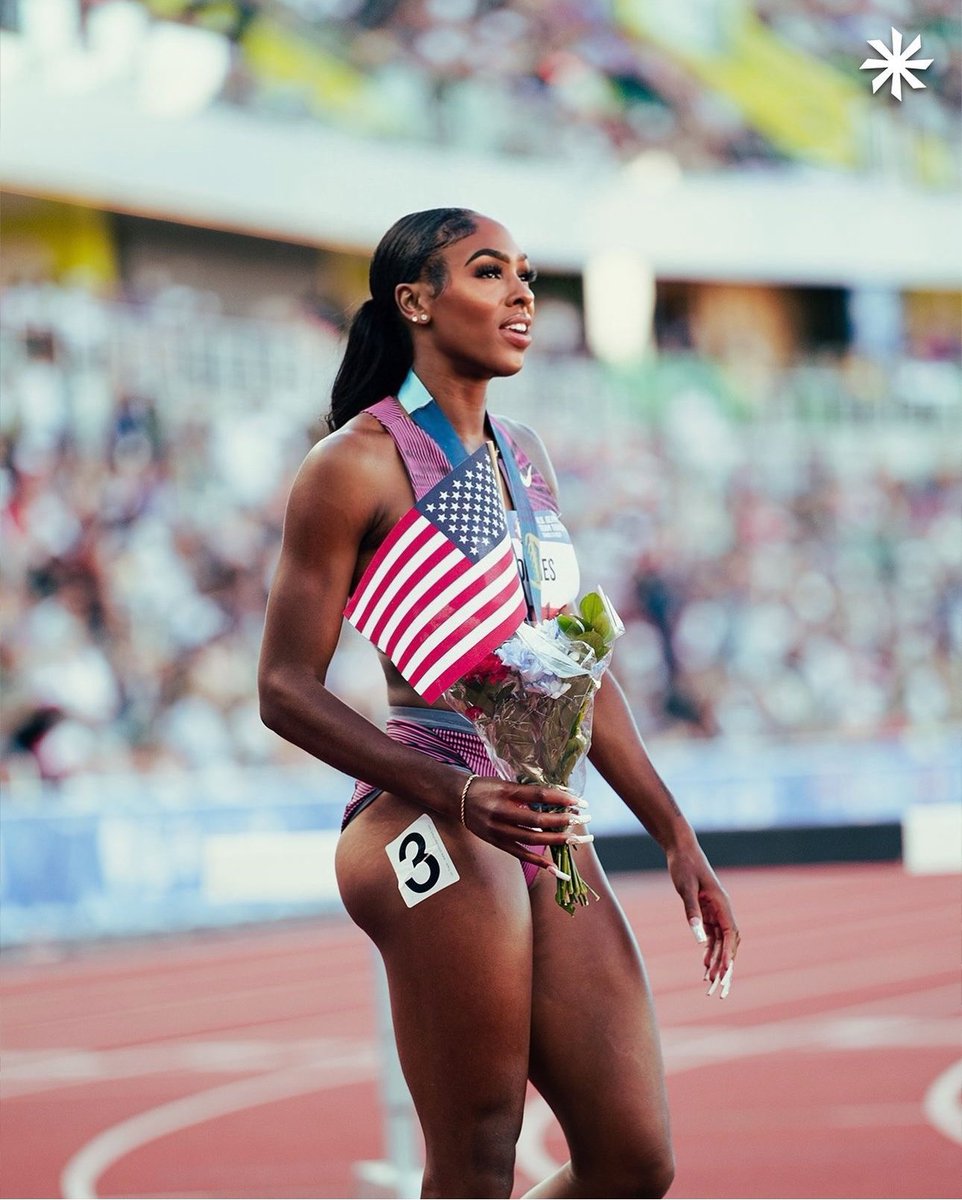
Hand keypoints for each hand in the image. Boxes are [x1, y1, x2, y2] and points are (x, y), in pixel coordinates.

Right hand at [459, 777, 591, 878]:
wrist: (456, 798)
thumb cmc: (484, 787)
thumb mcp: (504, 782)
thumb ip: (528, 791)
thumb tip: (559, 796)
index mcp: (504, 791)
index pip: (538, 795)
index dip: (561, 798)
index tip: (580, 801)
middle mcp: (500, 812)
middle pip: (537, 820)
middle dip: (563, 821)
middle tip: (583, 820)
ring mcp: (497, 830)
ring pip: (531, 839)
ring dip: (556, 840)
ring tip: (574, 839)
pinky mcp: (495, 842)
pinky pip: (519, 854)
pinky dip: (538, 861)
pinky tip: (555, 868)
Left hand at [667, 840, 739, 997]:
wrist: (681, 849)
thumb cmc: (684, 865)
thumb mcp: (685, 888)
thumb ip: (692, 912)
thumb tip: (698, 938)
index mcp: (722, 904)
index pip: (729, 935)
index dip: (728, 955)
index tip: (724, 973)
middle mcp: (722, 909)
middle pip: (728, 942)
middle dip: (725, 964)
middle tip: (718, 985)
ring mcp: (715, 910)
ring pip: (720, 941)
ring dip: (717, 960)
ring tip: (711, 981)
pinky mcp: (706, 910)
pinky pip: (712, 935)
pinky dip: (710, 950)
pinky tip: (705, 964)